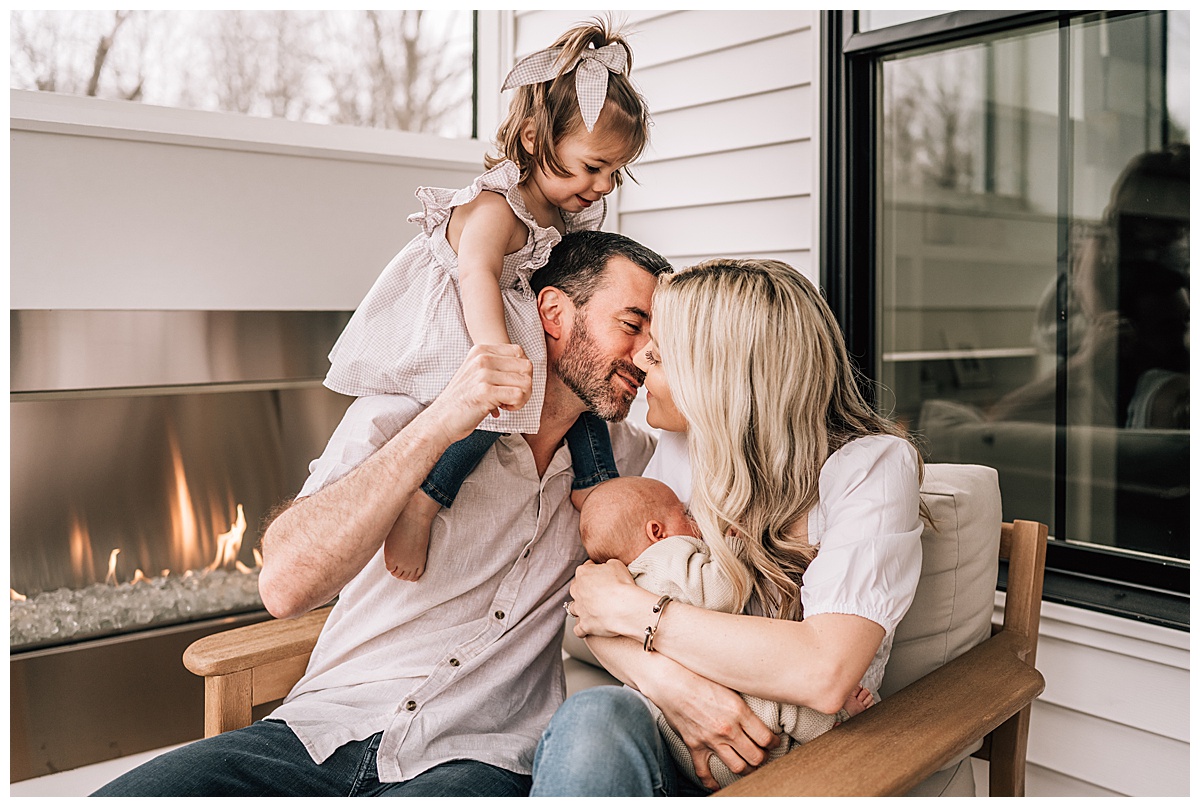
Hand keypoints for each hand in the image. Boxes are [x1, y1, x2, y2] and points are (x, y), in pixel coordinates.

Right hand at [425, 344, 532, 443]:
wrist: (440, 420)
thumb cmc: (462, 400)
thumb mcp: (476, 373)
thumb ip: (497, 366)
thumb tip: (527, 370)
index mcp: (481, 350)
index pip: (519, 353)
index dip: (521, 371)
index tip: (509, 384)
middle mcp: (482, 358)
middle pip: (526, 367)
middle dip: (525, 385)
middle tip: (512, 397)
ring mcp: (483, 374)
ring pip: (525, 382)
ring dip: (522, 397)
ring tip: (507, 403)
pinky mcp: (484, 391)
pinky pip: (518, 395)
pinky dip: (517, 405)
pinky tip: (503, 409)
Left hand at [569, 560, 651, 639]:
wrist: (625, 607)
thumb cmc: (622, 585)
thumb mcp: (616, 565)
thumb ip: (607, 564)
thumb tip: (606, 568)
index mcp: (583, 574)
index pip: (585, 569)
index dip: (594, 571)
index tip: (602, 575)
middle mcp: (577, 591)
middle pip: (576, 588)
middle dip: (584, 590)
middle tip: (598, 592)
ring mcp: (580, 609)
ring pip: (574, 608)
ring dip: (581, 609)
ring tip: (592, 610)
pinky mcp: (585, 625)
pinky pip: (579, 630)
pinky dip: (583, 629)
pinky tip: (589, 628)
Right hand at [646, 666, 778, 790]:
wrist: (670, 682)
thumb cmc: (699, 677)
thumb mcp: (729, 685)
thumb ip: (743, 703)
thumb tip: (755, 710)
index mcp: (739, 712)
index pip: (766, 738)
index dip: (774, 743)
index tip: (774, 742)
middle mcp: (727, 729)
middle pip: (756, 756)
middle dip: (763, 757)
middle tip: (763, 754)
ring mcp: (710, 740)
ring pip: (737, 767)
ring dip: (747, 769)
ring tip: (749, 765)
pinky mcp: (694, 746)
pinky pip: (704, 771)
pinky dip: (711, 781)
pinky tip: (716, 784)